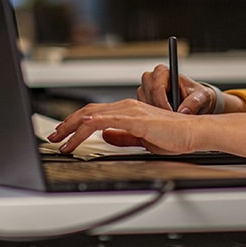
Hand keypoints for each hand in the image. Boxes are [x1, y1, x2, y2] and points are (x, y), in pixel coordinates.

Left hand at [45, 98, 197, 154]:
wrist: (193, 132)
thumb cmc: (173, 135)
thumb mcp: (141, 138)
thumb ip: (122, 136)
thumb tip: (105, 136)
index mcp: (126, 110)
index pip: (93, 114)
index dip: (74, 123)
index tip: (62, 134)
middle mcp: (125, 106)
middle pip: (88, 111)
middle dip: (66, 124)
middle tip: (53, 137)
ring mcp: (130, 111)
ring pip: (92, 115)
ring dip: (72, 127)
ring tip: (60, 140)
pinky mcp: (136, 119)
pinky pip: (108, 120)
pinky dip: (90, 124)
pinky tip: (80, 130)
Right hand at [138, 64, 216, 113]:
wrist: (197, 104)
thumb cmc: (198, 96)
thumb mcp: (202, 97)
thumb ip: (194, 102)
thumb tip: (183, 111)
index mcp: (165, 72)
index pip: (157, 86)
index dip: (162, 102)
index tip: (170, 113)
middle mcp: (153, 78)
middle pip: (146, 92)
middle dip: (157, 107)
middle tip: (169, 117)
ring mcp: (146, 90)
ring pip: (142, 101)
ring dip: (153, 112)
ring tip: (168, 118)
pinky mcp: (144, 101)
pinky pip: (141, 109)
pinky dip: (151, 116)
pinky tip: (163, 119)